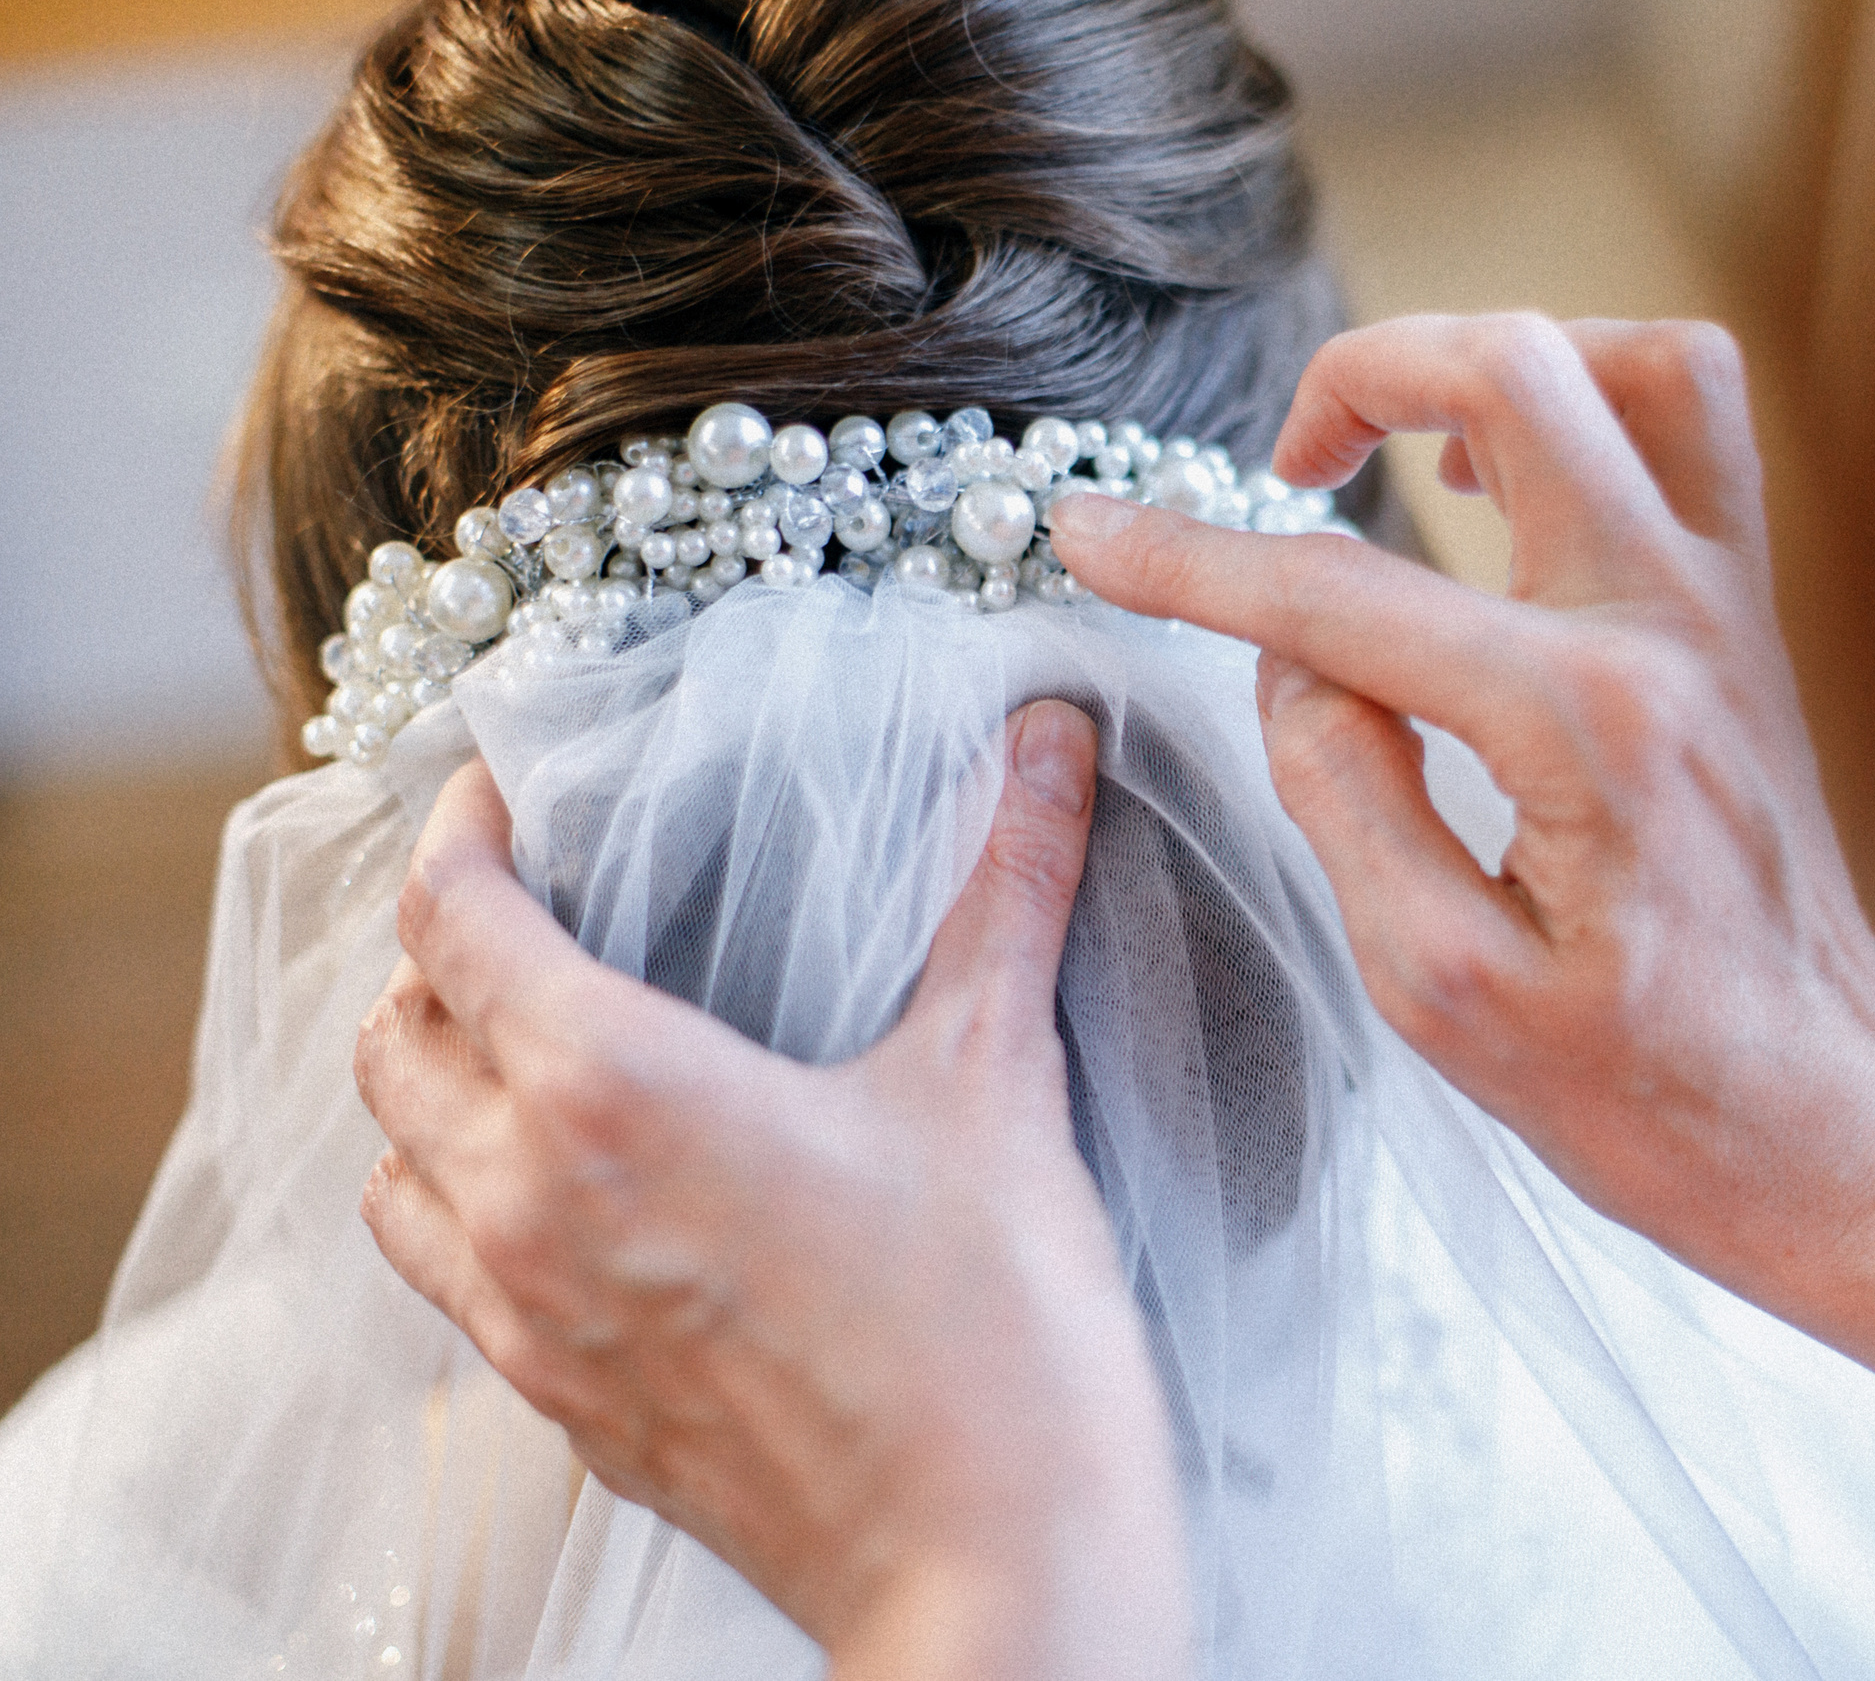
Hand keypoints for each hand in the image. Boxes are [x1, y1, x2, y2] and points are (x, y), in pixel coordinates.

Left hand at [354, 703, 1188, 1680]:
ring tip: (526, 1054)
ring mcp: (534, 1321)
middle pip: (390, 1038)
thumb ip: (1010, 887)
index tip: (502, 799)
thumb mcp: (995, 1077)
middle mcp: (532, 1201)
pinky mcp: (568, 1410)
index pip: (450, 922)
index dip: (459, 834)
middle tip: (525, 913)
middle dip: (437, 955)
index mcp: (611, 1091)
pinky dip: (465, 1212)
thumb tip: (1050, 746)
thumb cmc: (992, 1328)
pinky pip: (450, 1286)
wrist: (994, 1560)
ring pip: (392, 1172)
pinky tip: (576, 1203)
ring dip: (429, 1094)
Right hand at [1052, 313, 1874, 1571]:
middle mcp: (1672, 629)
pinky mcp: (1752, 627)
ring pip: (1645, 365)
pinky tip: (1509, 494)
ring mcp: (1731, 612)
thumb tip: (1295, 670)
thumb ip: (1345, 799)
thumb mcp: (1443, 990)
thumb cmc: (1650, 1090)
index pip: (1342, 595)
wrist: (1828, 1122)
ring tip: (1418, 446)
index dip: (1192, 559)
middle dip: (1366, 373)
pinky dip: (1594, 412)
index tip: (1097, 533)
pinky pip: (1694, 438)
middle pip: (1520, 373)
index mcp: (1583, 726)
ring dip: (1508, 365)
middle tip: (1289, 456)